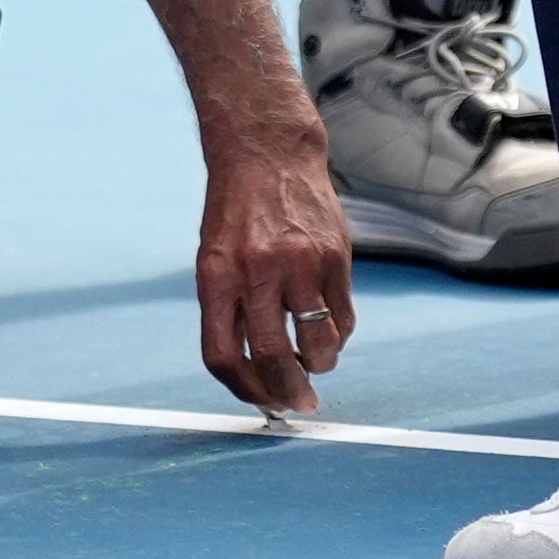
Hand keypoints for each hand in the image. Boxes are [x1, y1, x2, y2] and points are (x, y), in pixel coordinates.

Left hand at [194, 115, 352, 415]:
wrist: (269, 153)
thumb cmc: (236, 215)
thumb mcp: (214, 259)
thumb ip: (230, 312)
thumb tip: (255, 376)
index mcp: (217, 275)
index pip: (222, 354)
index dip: (241, 389)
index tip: (258, 401)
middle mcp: (258, 270)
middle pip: (272, 356)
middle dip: (287, 393)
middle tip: (297, 404)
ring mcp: (301, 262)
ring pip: (318, 344)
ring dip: (318, 367)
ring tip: (316, 365)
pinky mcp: (336, 255)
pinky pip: (344, 317)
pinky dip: (338, 335)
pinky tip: (331, 332)